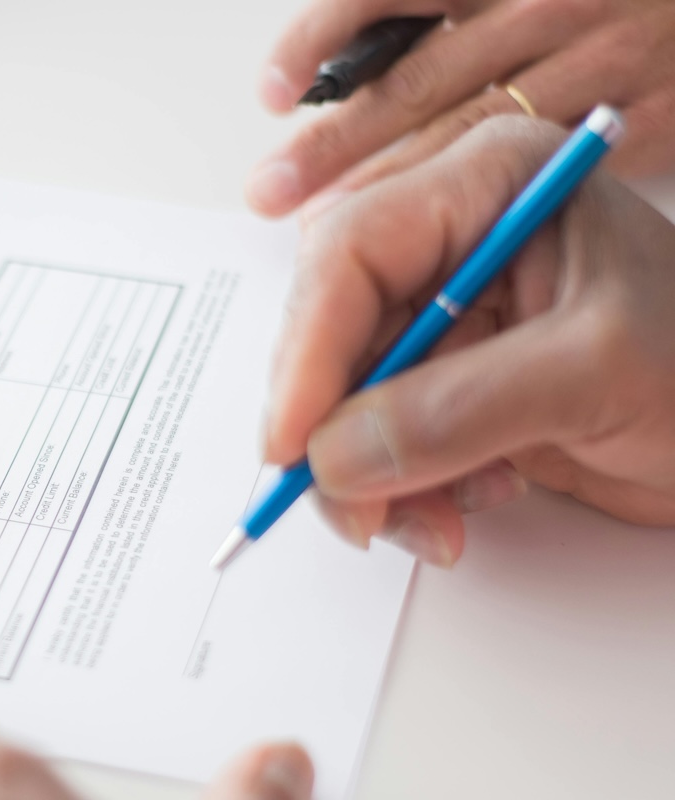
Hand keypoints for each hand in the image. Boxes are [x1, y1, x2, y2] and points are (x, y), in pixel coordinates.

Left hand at [248, 0, 674, 217]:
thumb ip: (443, 11)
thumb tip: (347, 61)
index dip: (322, 38)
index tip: (273, 90)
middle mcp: (550, 4)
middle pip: (417, 81)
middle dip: (332, 143)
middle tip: (270, 190)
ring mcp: (602, 63)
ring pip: (471, 137)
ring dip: (386, 186)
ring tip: (322, 226)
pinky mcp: (648, 121)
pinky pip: (543, 172)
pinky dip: (477, 209)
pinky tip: (432, 238)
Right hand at [263, 115, 674, 566]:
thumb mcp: (595, 372)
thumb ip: (459, 410)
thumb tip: (333, 458)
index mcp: (484, 186)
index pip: (351, 251)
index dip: (307, 351)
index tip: (293, 445)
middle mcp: (448, 240)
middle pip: (331, 329)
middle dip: (336, 429)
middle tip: (356, 511)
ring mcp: (444, 315)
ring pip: (346, 397)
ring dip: (372, 476)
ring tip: (436, 525)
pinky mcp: (445, 380)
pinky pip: (379, 436)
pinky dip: (405, 487)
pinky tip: (475, 498)